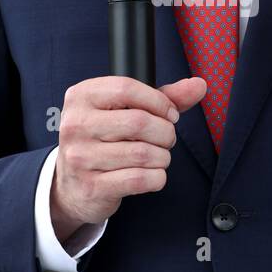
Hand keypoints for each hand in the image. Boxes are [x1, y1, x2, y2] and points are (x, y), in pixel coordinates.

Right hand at [50, 75, 206, 238]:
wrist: (72, 185)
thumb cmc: (104, 140)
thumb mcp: (125, 110)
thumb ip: (163, 97)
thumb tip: (198, 85)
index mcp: (81, 96)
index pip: (126, 89)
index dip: (159, 102)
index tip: (170, 114)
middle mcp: (76, 125)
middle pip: (139, 122)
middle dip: (165, 132)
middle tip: (166, 139)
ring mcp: (80, 157)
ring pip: (143, 153)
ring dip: (163, 156)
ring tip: (159, 156)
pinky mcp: (92, 187)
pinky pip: (140, 179)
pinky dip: (157, 177)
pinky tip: (153, 174)